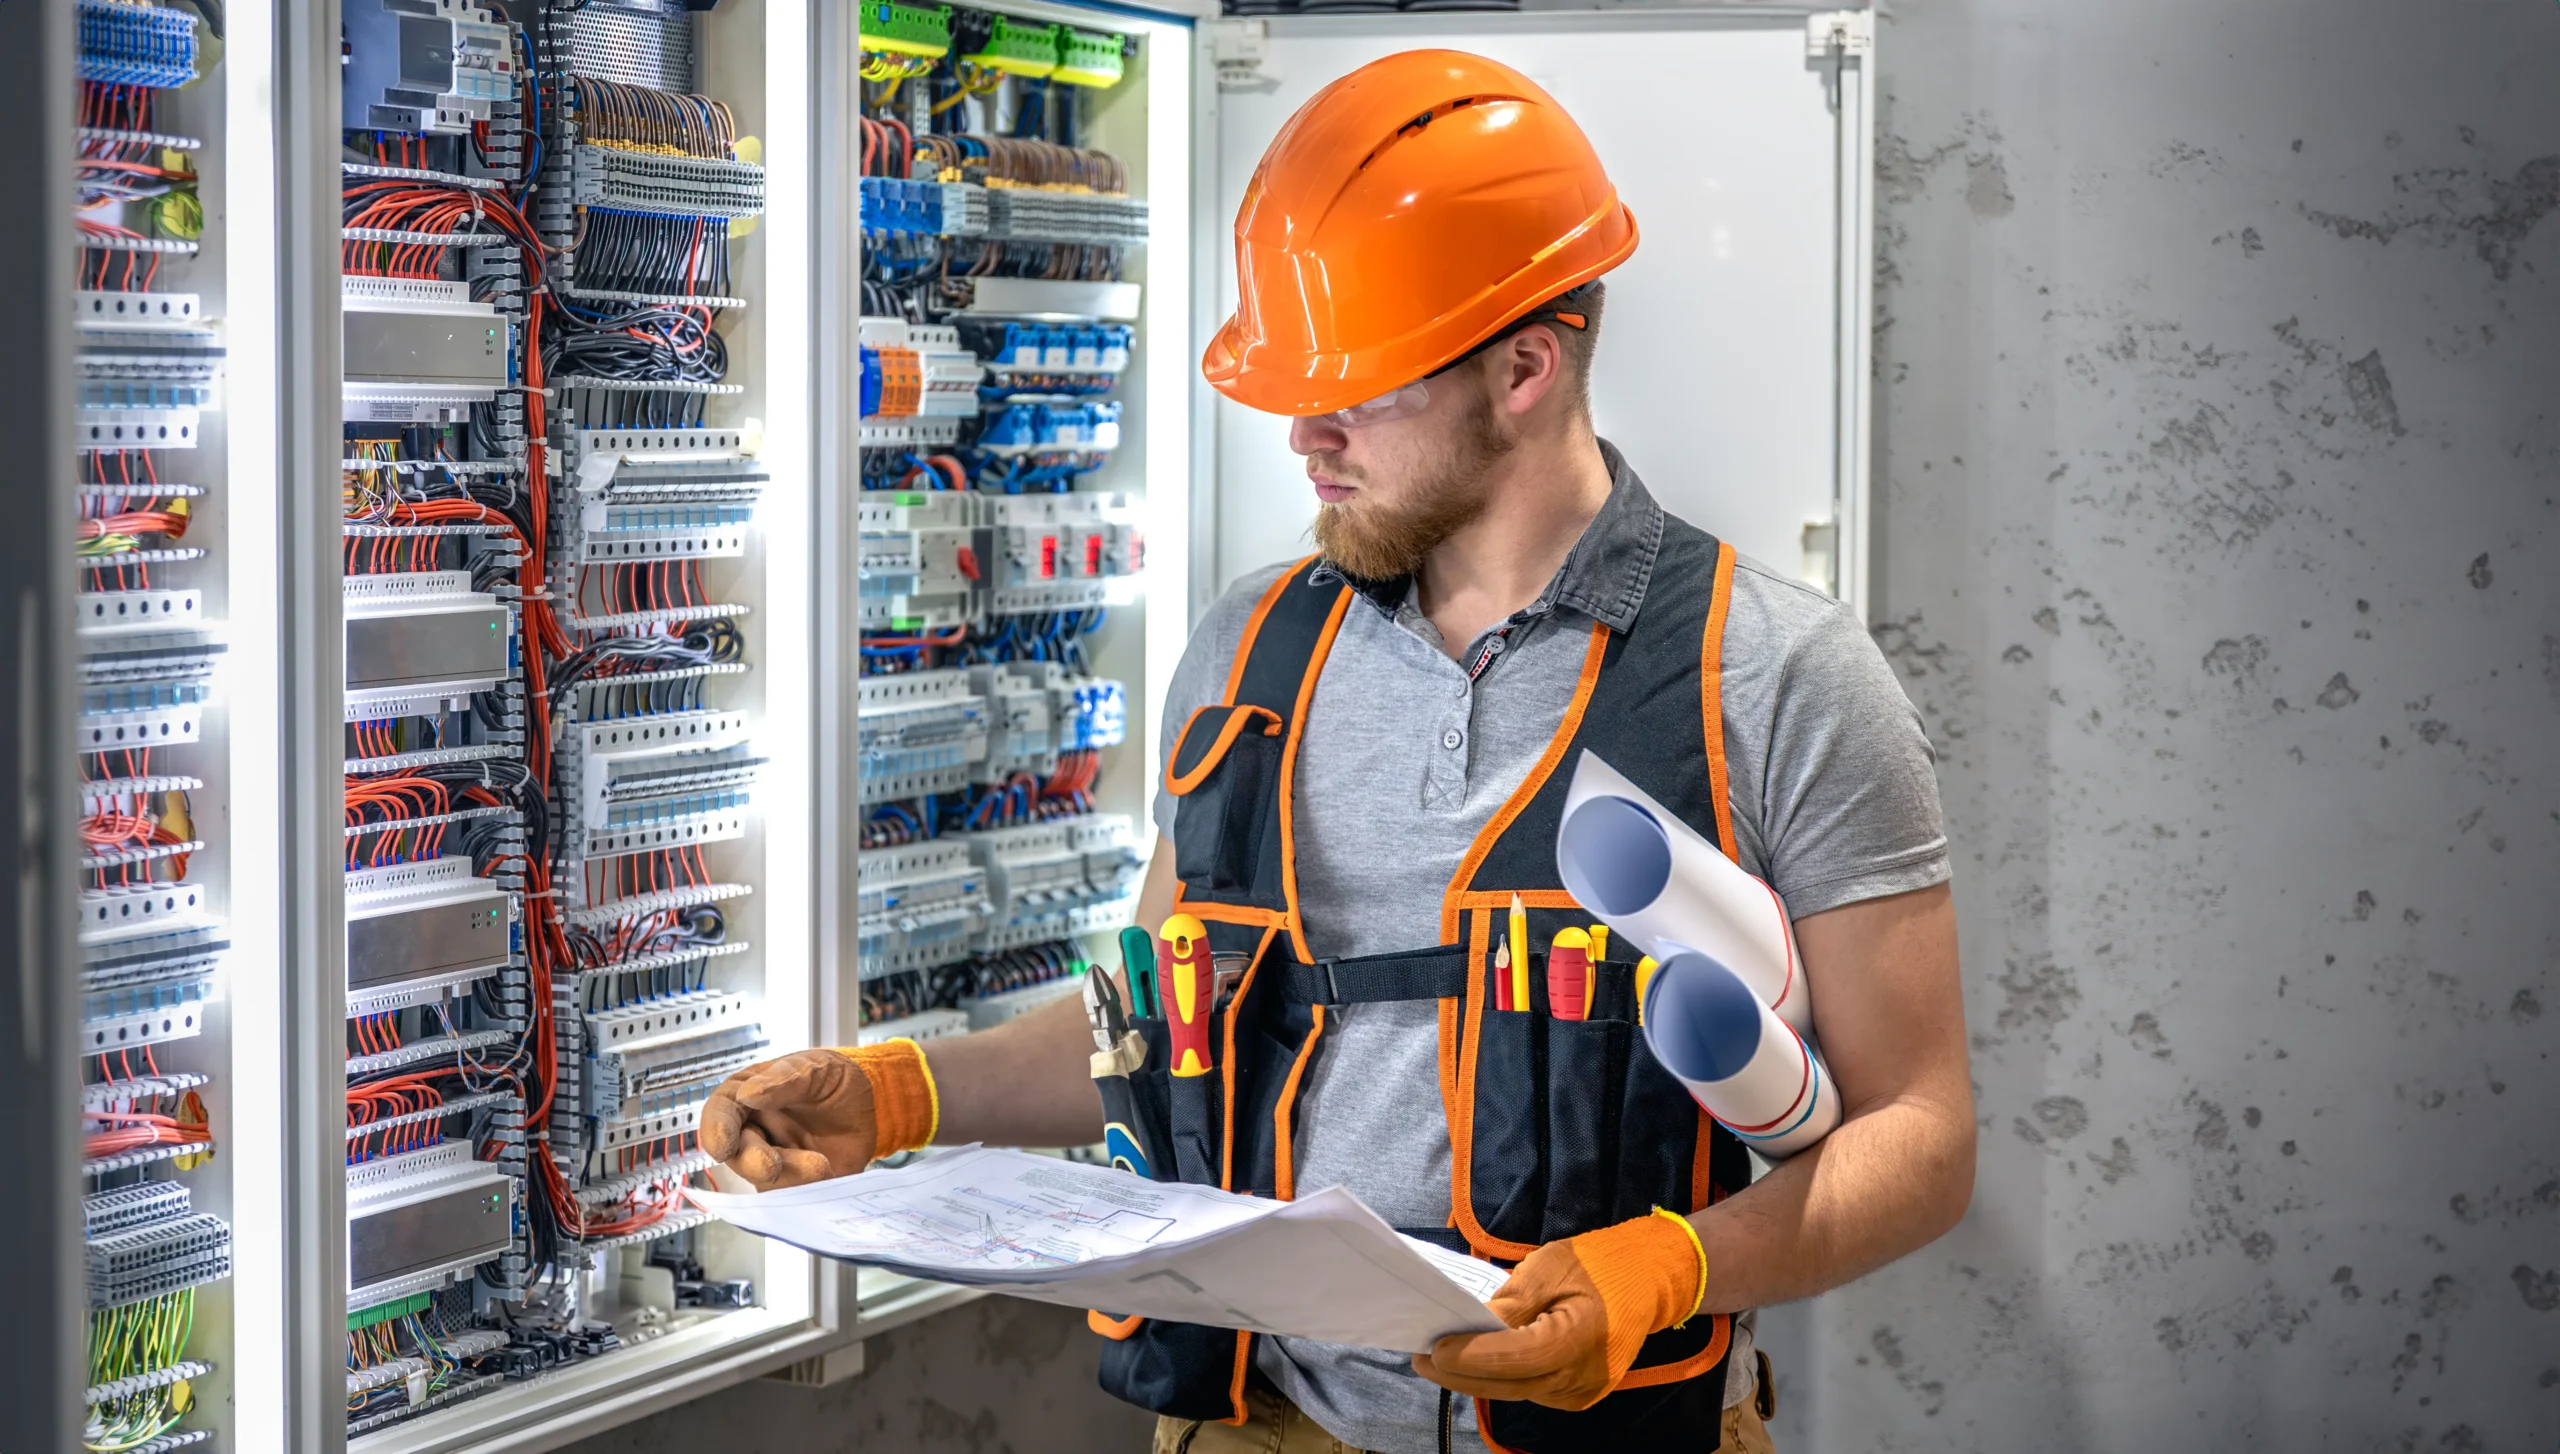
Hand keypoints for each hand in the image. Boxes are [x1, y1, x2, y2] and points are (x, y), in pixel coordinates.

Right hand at [700, 1049, 880, 1189]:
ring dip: (789, 1175)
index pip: (720, 1113)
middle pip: (737, 1154)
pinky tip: (826, 1178)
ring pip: (764, 1179)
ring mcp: (773, 1159)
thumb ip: (783, 1079)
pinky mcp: (796, 1183)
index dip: (716, 1130)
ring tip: (821, 1166)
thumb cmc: (833, 1078)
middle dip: (753, 1162)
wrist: (872, 1102)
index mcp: (746, 1097)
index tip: (724, 1147)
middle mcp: (753, 1132)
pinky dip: (805, 1190)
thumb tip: (748, 1093)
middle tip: (773, 1166)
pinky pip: (792, 1194)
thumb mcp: (813, 1068)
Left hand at [1411, 1210, 1704, 1410]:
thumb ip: (1513, 1299)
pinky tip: (1476, 1365)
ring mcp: (1582, 1393)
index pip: (1514, 1357)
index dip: (1471, 1356)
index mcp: (1579, 1337)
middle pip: (1508, 1384)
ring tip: (1439, 1360)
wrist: (1649, 1281)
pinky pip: (1530, 1391)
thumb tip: (1473, 1323)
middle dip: (1460, 1374)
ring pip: (1516, 1391)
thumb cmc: (1599, 1265)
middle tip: (1420, 1357)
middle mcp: (1582, 1376)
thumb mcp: (1550, 1266)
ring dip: (1477, 1378)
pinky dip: (1501, 1379)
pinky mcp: (1579, 1397)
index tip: (1433, 1349)